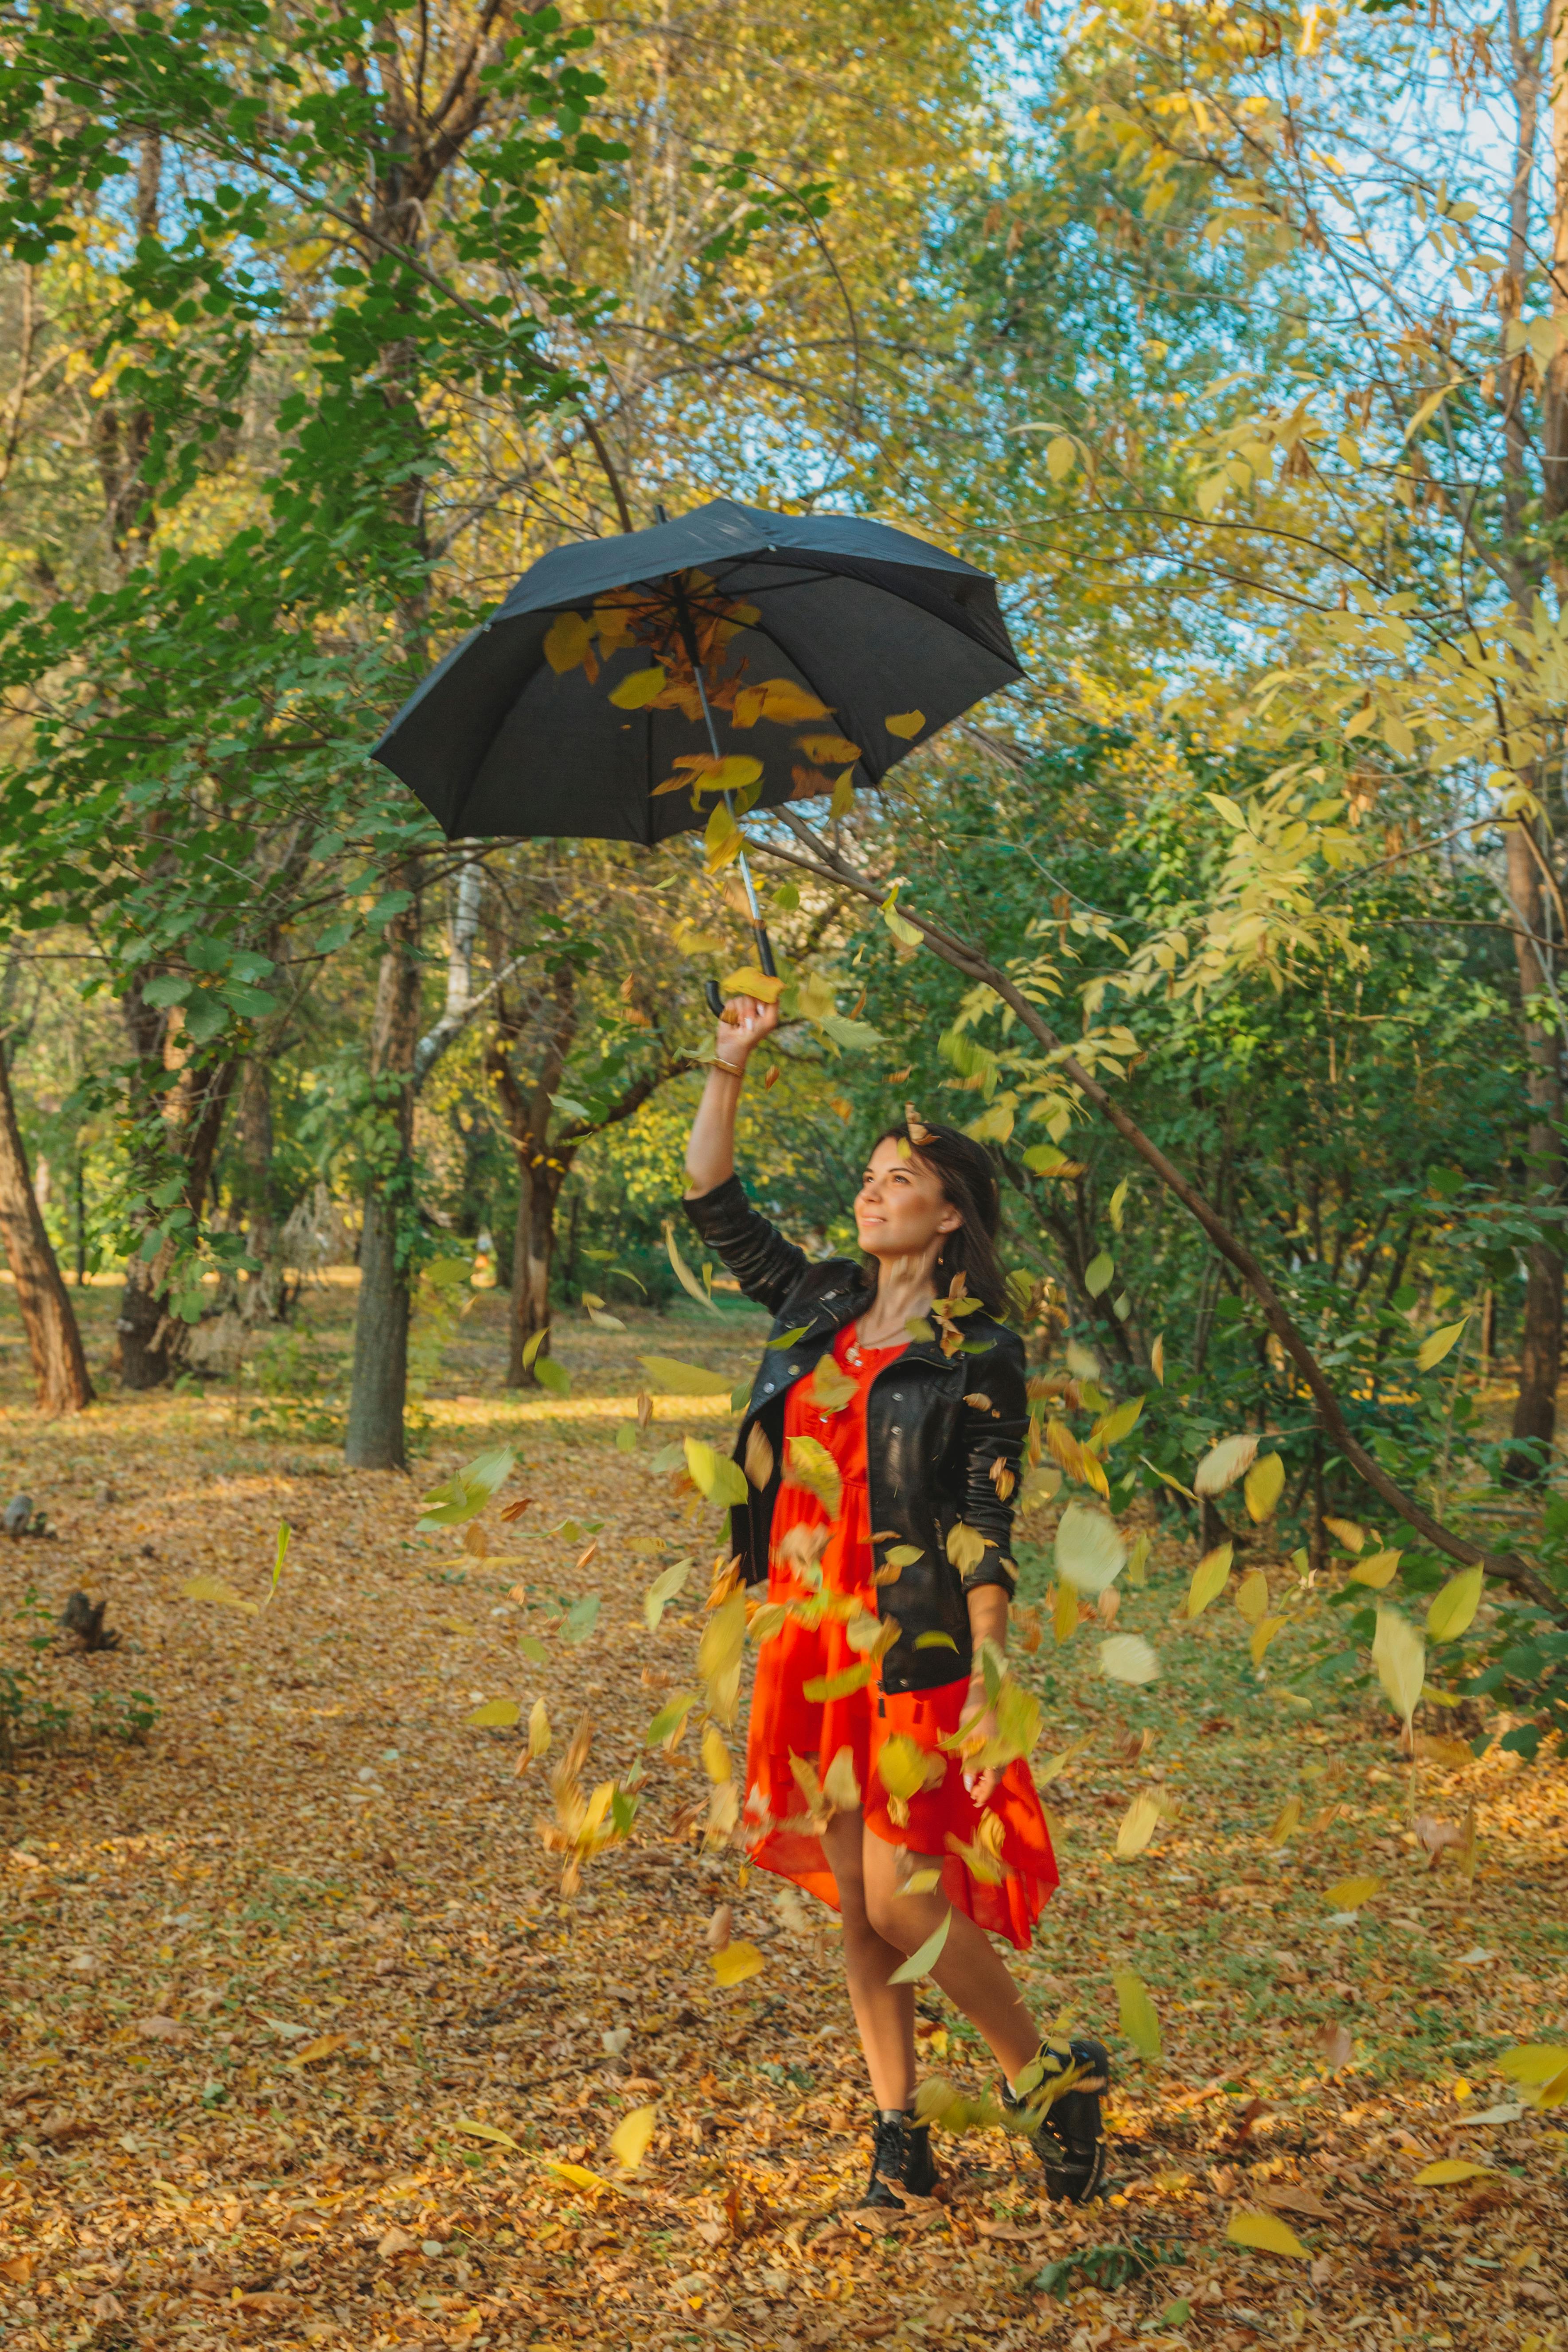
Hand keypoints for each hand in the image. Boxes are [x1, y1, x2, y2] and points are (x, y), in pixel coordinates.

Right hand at [716, 993, 779, 1072]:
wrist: (735, 1044)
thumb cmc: (754, 1035)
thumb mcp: (769, 1021)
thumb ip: (774, 1005)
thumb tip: (774, 990)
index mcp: (763, 1005)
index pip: (765, 991)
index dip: (763, 996)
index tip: (760, 1009)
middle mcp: (753, 1003)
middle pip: (752, 994)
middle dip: (751, 1009)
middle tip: (751, 1022)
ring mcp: (741, 1004)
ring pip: (741, 998)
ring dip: (742, 1014)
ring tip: (741, 1025)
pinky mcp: (730, 1007)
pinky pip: (731, 1002)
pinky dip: (733, 1014)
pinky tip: (734, 1023)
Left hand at [960, 1674, 999, 1808]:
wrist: (985, 1693)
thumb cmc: (973, 1716)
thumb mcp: (966, 1741)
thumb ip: (969, 1764)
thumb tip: (969, 1785)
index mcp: (997, 1753)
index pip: (992, 1780)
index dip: (984, 1793)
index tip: (975, 1802)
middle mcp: (1005, 1752)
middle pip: (997, 1777)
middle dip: (985, 1788)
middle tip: (973, 1796)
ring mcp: (1006, 1746)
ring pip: (999, 1769)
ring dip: (988, 1778)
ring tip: (975, 1785)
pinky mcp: (1005, 1741)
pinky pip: (1000, 1760)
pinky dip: (991, 1768)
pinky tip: (982, 1768)